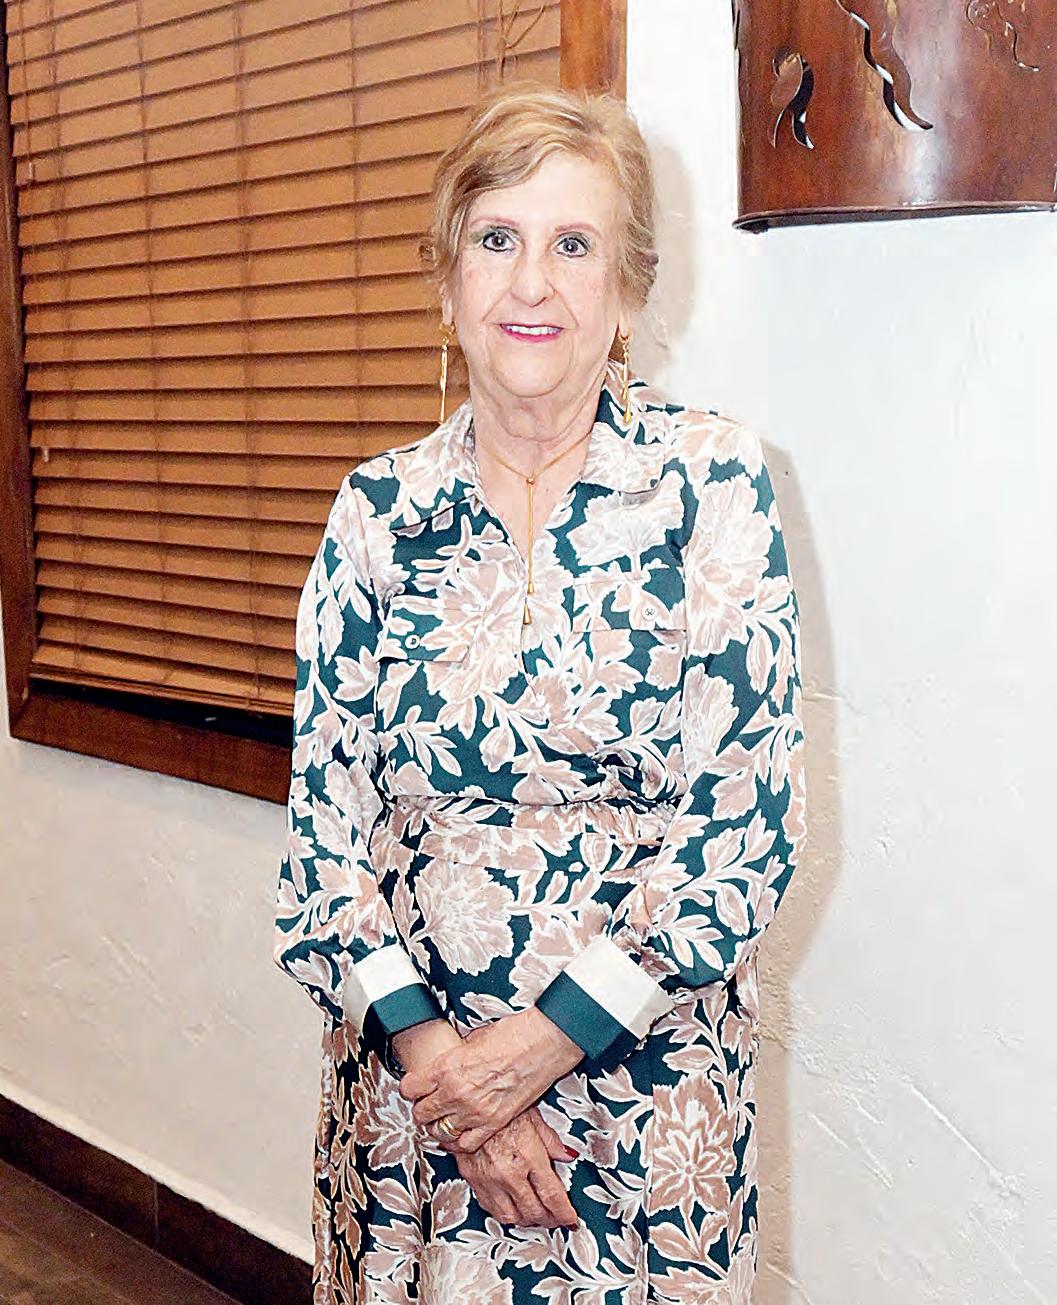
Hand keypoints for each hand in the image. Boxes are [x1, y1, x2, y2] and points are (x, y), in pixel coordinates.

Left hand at [398, 1007, 583, 1151]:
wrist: (543, 1042)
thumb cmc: (512, 1034)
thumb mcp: (471, 1040)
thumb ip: (453, 1059)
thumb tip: (444, 1067)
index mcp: (447, 1067)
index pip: (409, 1088)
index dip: (411, 1088)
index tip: (416, 1087)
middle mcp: (455, 1092)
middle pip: (421, 1114)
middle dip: (423, 1108)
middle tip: (430, 1103)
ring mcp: (474, 1111)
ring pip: (439, 1132)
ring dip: (439, 1125)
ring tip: (446, 1118)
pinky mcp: (493, 1124)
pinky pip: (464, 1144)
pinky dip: (459, 1141)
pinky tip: (461, 1132)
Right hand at [455, 1105, 578, 1228]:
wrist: (466, 1102)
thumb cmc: (499, 1103)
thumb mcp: (533, 1115)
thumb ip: (551, 1141)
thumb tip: (567, 1155)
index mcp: (529, 1155)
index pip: (552, 1195)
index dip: (564, 1212)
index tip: (570, 1218)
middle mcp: (509, 1172)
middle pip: (533, 1211)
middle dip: (548, 1219)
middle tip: (556, 1218)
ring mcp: (489, 1178)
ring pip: (510, 1216)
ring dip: (525, 1220)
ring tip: (534, 1215)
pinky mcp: (472, 1179)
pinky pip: (489, 1206)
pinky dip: (502, 1211)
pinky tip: (510, 1206)